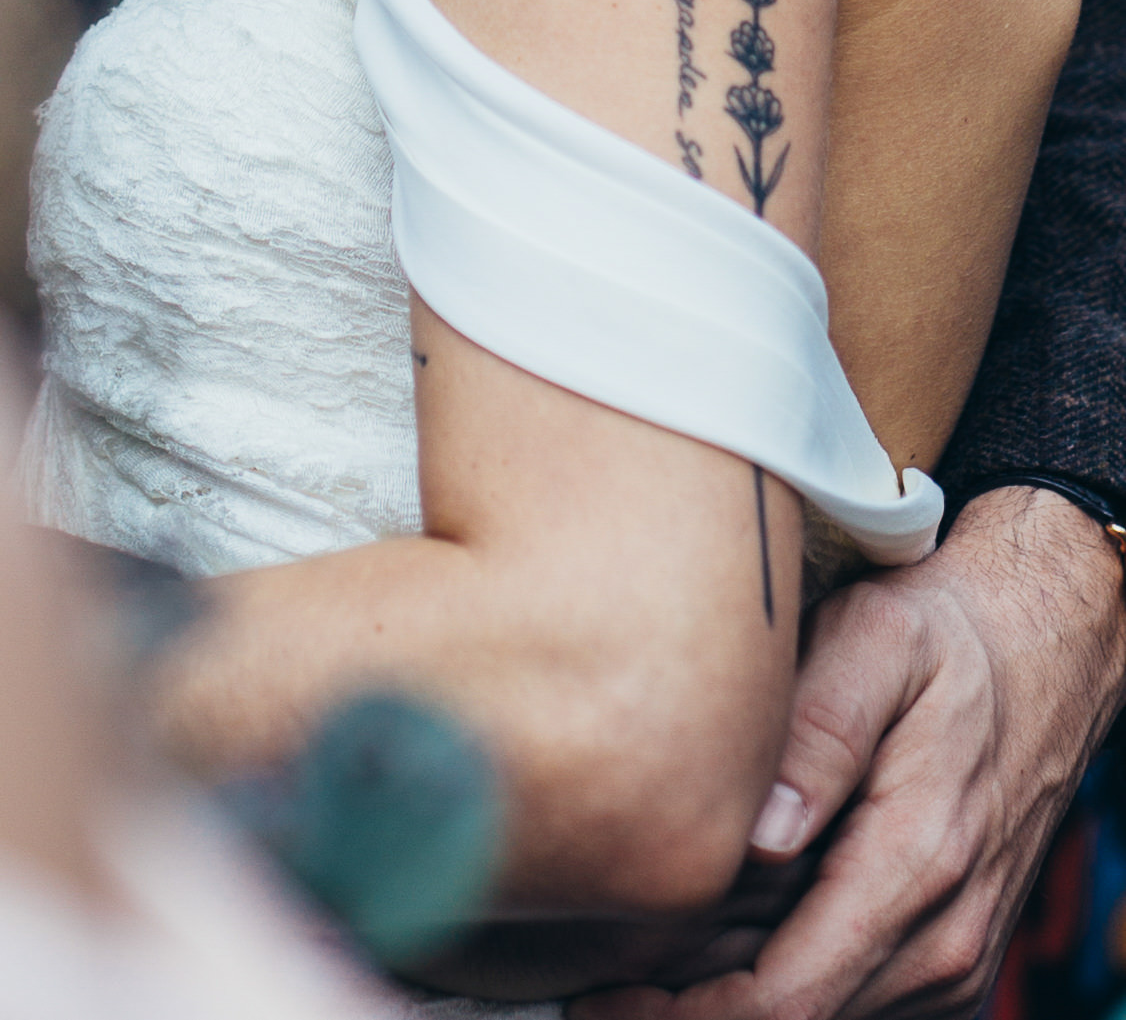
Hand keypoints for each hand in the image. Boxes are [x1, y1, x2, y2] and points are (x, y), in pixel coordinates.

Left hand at [570, 488, 1125, 1019]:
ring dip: (717, 997)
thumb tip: (761, 832)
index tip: (600, 999)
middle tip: (585, 977)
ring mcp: (945, 959)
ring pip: (814, 1013)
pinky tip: (694, 939)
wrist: (1037, 657)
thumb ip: (820, 731)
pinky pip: (842, 993)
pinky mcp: (937, 958)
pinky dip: (765, 975)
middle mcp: (939, 940)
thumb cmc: (940, 641)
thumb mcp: (878, 642)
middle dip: (682, 1010)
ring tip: (617, 960)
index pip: (789, 1000)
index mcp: (917, 866)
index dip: (685, 1018)